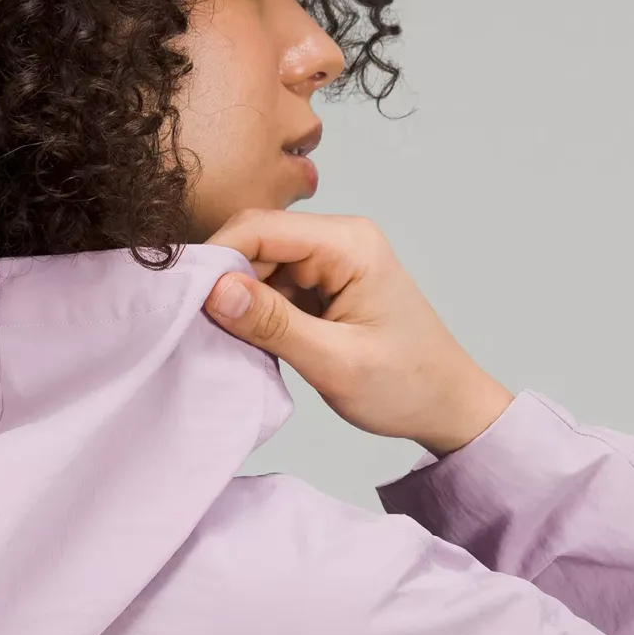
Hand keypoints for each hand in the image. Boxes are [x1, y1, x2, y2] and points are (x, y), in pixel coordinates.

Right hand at [201, 208, 514, 456]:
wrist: (448, 406)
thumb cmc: (407, 386)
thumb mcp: (335, 362)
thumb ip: (273, 324)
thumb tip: (215, 291)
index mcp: (349, 244)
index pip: (260, 228)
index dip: (217, 258)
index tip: (186, 300)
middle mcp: (339, 240)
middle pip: (255, 241)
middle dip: (224, 280)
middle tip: (201, 327)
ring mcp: (330, 261)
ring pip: (258, 264)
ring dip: (238, 299)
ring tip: (231, 340)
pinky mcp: (323, 284)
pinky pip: (272, 285)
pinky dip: (255, 311)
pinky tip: (252, 340)